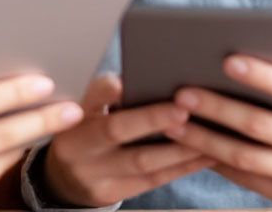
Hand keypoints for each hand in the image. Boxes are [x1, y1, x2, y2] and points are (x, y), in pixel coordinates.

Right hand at [42, 74, 214, 206]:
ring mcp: (93, 175)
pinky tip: (203, 156)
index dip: (106, 91)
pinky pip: (152, 181)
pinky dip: (181, 167)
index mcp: (71, 116)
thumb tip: (142, 77)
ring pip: (142, 161)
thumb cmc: (85, 129)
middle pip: (116, 131)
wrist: (64, 176)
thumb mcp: (84, 108)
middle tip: (183, 108)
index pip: (88, 99)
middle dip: (152, 119)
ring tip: (208, 133)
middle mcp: (76, 147)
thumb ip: (104, 93)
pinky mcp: (110, 194)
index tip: (126, 82)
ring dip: (179, 147)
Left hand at [166, 56, 271, 211]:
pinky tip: (192, 147)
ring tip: (173, 123)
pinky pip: (245, 180)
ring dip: (203, 139)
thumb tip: (232, 69)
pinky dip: (215, 162)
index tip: (227, 60)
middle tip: (181, 94)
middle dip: (215, 109)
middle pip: (258, 126)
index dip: (259, 74)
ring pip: (244, 158)